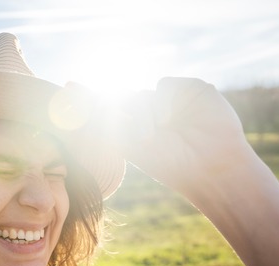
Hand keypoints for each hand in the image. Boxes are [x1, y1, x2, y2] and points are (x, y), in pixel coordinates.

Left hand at [63, 78, 265, 209]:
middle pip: (123, 97)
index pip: (111, 106)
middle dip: (120, 110)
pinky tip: (169, 119)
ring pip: (142, 93)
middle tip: (131, 130)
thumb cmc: (171, 164)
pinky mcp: (190, 90)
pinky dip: (162, 100)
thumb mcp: (131, 143)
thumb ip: (104, 118)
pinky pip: (164, 84)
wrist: (210, 168)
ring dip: (143, 112)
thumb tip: (72, 88)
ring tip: (154, 134)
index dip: (90, 96)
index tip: (68, 85)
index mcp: (136, 127)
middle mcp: (152, 112)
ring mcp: (171, 101)